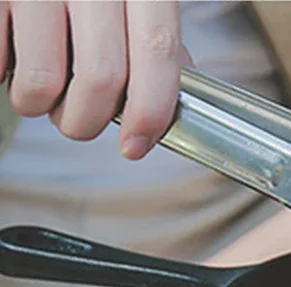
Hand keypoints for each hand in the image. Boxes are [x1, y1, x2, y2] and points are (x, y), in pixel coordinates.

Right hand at [0, 0, 184, 158]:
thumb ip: (153, 41)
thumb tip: (178, 101)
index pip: (158, 50)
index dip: (151, 111)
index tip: (136, 146)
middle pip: (101, 77)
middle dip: (87, 121)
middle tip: (77, 119)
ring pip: (43, 80)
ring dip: (38, 105)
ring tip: (38, 88)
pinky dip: (4, 77)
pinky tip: (12, 60)